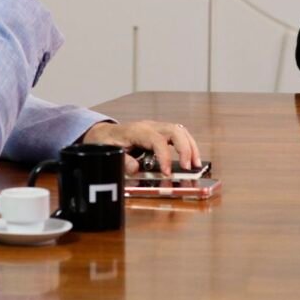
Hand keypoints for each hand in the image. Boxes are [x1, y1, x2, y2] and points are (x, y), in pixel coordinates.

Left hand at [81, 121, 201, 175]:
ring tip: (195, 165)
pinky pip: (179, 135)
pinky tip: (190, 159)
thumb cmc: (107, 142)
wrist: (104, 132)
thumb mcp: (109, 152)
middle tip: (189, 167)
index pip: (157, 141)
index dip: (165, 157)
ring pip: (180, 131)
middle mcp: (150, 126)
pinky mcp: (160, 132)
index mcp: (137, 131)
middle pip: (175, 131)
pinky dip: (187, 146)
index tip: (168, 173)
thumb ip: (123, 161)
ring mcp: (156, 127)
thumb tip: (136, 169)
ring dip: (191, 147)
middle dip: (185, 149)